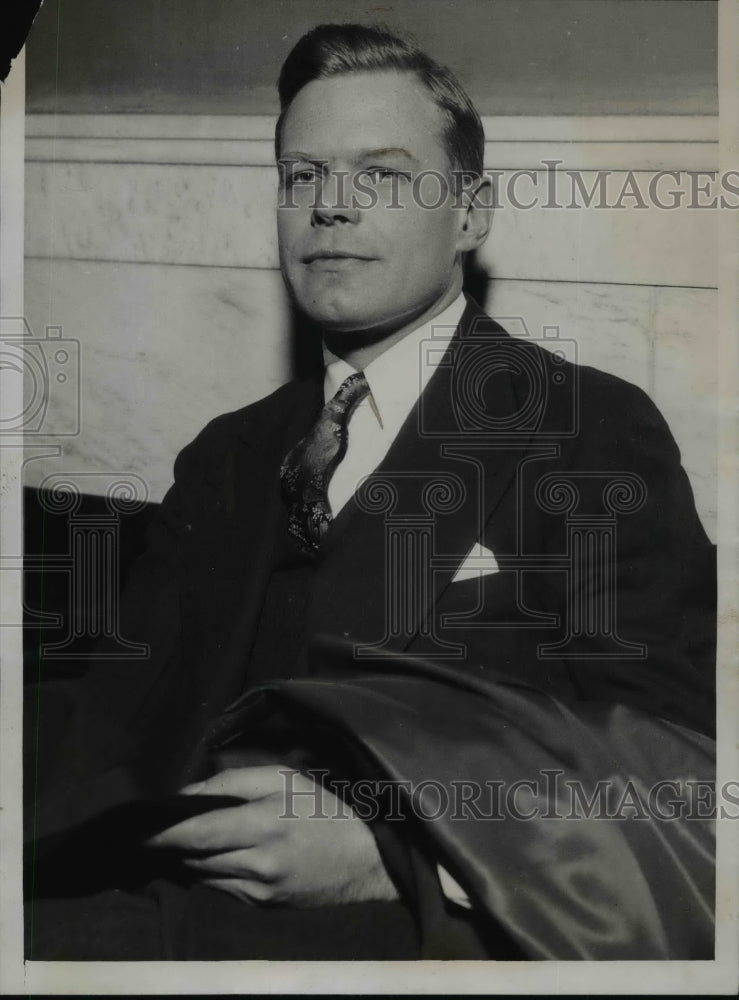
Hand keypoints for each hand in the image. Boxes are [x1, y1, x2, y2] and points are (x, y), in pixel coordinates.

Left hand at [145, 765, 398, 906]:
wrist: (369, 857)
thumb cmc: (326, 806)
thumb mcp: (284, 778)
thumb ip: (231, 784)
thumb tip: (186, 795)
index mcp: (263, 826)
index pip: (196, 833)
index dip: (162, 833)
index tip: (136, 829)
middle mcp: (258, 866)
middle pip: (194, 858)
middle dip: (171, 845)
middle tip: (150, 831)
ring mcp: (260, 893)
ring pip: (205, 876)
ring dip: (189, 859)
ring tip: (179, 840)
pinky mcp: (264, 907)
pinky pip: (224, 888)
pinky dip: (213, 871)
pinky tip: (216, 855)